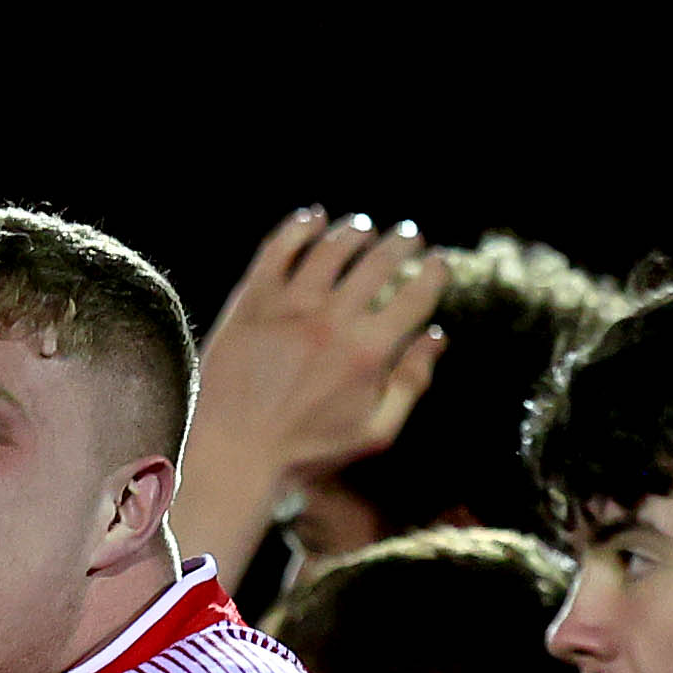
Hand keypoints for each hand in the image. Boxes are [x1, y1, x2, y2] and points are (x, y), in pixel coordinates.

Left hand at [200, 211, 448, 490]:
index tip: (438, 263)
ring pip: (332, 248)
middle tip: (409, 235)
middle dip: (402, 242)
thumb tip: (437, 338)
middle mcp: (333, 321)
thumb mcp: (374, 432)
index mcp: (369, 352)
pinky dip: (299, 227)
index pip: (414, 296)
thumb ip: (411, 383)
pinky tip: (313, 218)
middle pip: (378, 261)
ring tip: (364, 227)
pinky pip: (279, 248)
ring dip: (355, 231)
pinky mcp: (253, 301)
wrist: (234, 454)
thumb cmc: (307, 452)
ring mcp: (290, 306)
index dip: (433, 273)